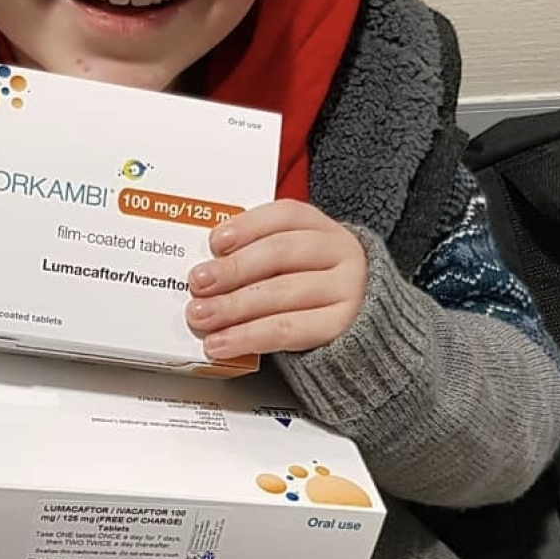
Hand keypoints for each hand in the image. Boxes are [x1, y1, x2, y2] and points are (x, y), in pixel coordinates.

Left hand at [186, 199, 367, 358]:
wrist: (362, 323)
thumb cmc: (313, 285)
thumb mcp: (294, 261)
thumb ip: (258, 255)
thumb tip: (206, 266)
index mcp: (322, 228)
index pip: (285, 216)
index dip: (247, 226)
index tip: (215, 242)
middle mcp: (339, 252)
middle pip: (280, 253)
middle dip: (233, 268)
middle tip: (198, 282)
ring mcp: (346, 289)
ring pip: (281, 293)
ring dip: (233, 307)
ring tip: (201, 316)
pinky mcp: (340, 327)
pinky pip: (288, 330)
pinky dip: (248, 337)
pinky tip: (222, 343)